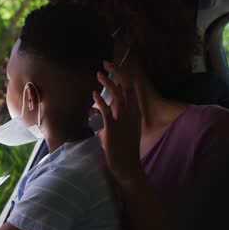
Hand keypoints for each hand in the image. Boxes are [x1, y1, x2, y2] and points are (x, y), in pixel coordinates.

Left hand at [93, 61, 141, 186]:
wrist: (126, 167)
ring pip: (118, 94)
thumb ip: (107, 119)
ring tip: (98, 74)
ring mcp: (123, 120)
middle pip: (126, 86)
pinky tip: (94, 93)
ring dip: (108, 82)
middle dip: (117, 72)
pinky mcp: (113, 127)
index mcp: (134, 113)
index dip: (122, 76)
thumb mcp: (117, 130)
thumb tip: (94, 112)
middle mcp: (131, 113)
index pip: (130, 89)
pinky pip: (106, 109)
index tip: (113, 67)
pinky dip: (100, 100)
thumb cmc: (122, 149)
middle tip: (106, 63)